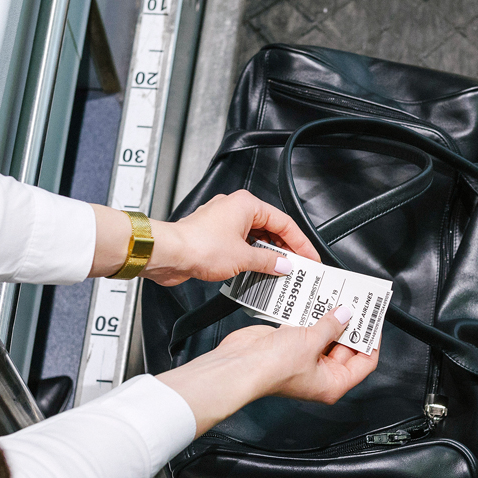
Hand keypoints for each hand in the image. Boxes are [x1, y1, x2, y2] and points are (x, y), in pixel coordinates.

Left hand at [145, 190, 321, 285]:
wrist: (168, 254)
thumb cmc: (198, 246)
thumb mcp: (243, 258)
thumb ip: (268, 262)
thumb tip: (282, 265)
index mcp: (246, 205)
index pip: (283, 222)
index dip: (300, 242)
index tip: (309, 257)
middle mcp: (234, 209)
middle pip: (269, 229)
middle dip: (283, 249)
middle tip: (296, 267)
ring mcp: (222, 223)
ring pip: (253, 238)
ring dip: (266, 255)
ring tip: (278, 273)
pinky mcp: (212, 237)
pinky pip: (239, 246)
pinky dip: (249, 258)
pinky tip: (256, 272)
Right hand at [154, 306, 378, 435]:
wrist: (239, 364)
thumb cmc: (272, 368)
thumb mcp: (311, 342)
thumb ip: (331, 326)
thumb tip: (345, 314)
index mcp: (332, 383)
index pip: (365, 362)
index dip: (372, 341)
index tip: (375, 320)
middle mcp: (320, 374)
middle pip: (346, 347)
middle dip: (350, 325)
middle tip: (357, 304)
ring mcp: (303, 359)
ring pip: (325, 335)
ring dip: (330, 318)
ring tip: (339, 298)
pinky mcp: (288, 345)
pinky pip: (306, 328)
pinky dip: (311, 316)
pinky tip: (317, 301)